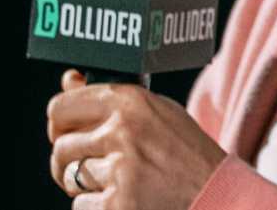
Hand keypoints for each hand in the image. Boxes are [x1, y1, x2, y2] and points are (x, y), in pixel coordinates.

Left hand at [46, 70, 227, 209]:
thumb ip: (111, 100)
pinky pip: (81, 206)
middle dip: (73, 161)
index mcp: (131, 101)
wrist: (216, 193)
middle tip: (102, 165)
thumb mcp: (158, 113)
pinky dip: (99, 207)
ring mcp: (119, 169)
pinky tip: (128, 199)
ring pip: (69, 178)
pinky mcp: (116, 204)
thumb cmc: (187, 152)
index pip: (60, 106)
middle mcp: (123, 131)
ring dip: (87, 185)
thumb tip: (68, 79)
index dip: (60, 123)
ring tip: (121, 182)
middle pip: (61, 147)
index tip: (67, 133)